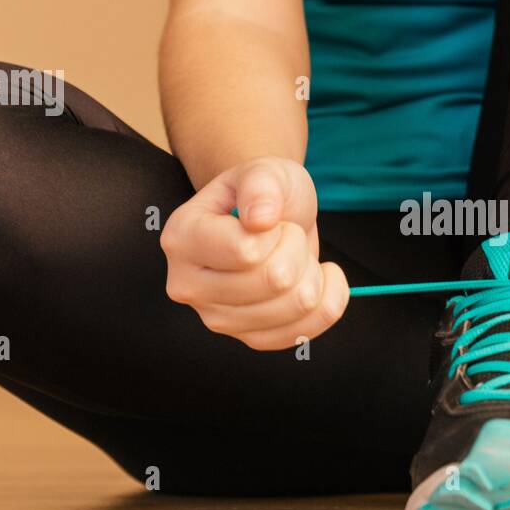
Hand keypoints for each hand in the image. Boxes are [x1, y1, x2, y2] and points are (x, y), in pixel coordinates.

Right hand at [160, 157, 348, 349]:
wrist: (270, 222)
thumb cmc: (263, 194)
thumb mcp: (264, 170)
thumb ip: (261, 184)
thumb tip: (260, 219)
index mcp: (182, 238)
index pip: (246, 251)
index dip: (278, 233)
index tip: (272, 220)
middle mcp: (188, 285)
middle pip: (275, 280)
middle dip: (299, 249)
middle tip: (287, 236)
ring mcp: (216, 319)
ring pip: (296, 306)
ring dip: (313, 274)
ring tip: (295, 257)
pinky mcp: (247, 338)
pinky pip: (305, 331)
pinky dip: (327, 301)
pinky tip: (317, 279)